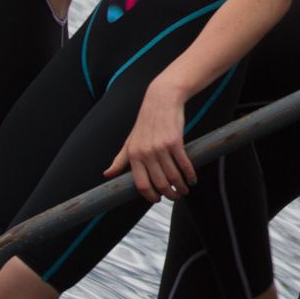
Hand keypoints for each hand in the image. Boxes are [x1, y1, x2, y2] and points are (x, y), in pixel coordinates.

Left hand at [105, 76, 198, 200]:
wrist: (162, 99)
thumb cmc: (146, 121)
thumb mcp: (130, 140)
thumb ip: (120, 159)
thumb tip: (107, 174)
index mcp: (134, 155)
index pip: (141, 184)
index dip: (150, 195)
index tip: (157, 199)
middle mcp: (146, 153)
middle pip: (159, 182)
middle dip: (169, 194)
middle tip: (175, 196)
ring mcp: (161, 147)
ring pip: (173, 175)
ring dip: (181, 186)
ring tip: (185, 189)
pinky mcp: (175, 141)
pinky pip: (184, 163)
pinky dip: (189, 174)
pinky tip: (192, 178)